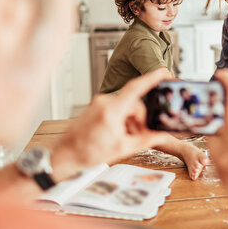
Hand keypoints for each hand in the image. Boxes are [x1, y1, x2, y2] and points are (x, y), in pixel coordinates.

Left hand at [51, 69, 172, 178]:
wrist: (65, 155)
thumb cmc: (87, 152)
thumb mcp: (122, 148)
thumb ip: (146, 141)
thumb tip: (161, 136)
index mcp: (111, 110)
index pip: (135, 88)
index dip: (150, 79)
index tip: (162, 73)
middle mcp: (104, 102)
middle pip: (133, 103)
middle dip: (140, 119)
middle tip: (142, 135)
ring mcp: (99, 103)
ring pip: (126, 107)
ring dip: (131, 121)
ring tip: (128, 138)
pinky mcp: (96, 106)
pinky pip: (117, 108)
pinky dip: (122, 119)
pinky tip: (120, 133)